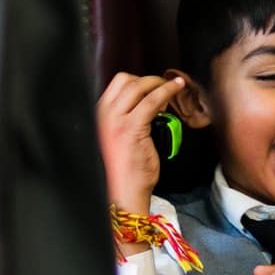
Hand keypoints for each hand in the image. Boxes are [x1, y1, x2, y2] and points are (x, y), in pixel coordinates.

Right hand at [95, 72, 185, 220]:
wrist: (122, 194)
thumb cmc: (123, 171)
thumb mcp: (118, 140)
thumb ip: (125, 120)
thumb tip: (145, 104)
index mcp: (97, 117)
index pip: (115, 85)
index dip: (136, 82)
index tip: (151, 89)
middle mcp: (102, 115)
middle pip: (125, 80)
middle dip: (147, 80)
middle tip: (162, 87)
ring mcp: (115, 121)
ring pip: (137, 86)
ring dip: (158, 83)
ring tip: (172, 88)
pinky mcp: (131, 128)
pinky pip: (151, 100)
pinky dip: (167, 90)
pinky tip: (176, 88)